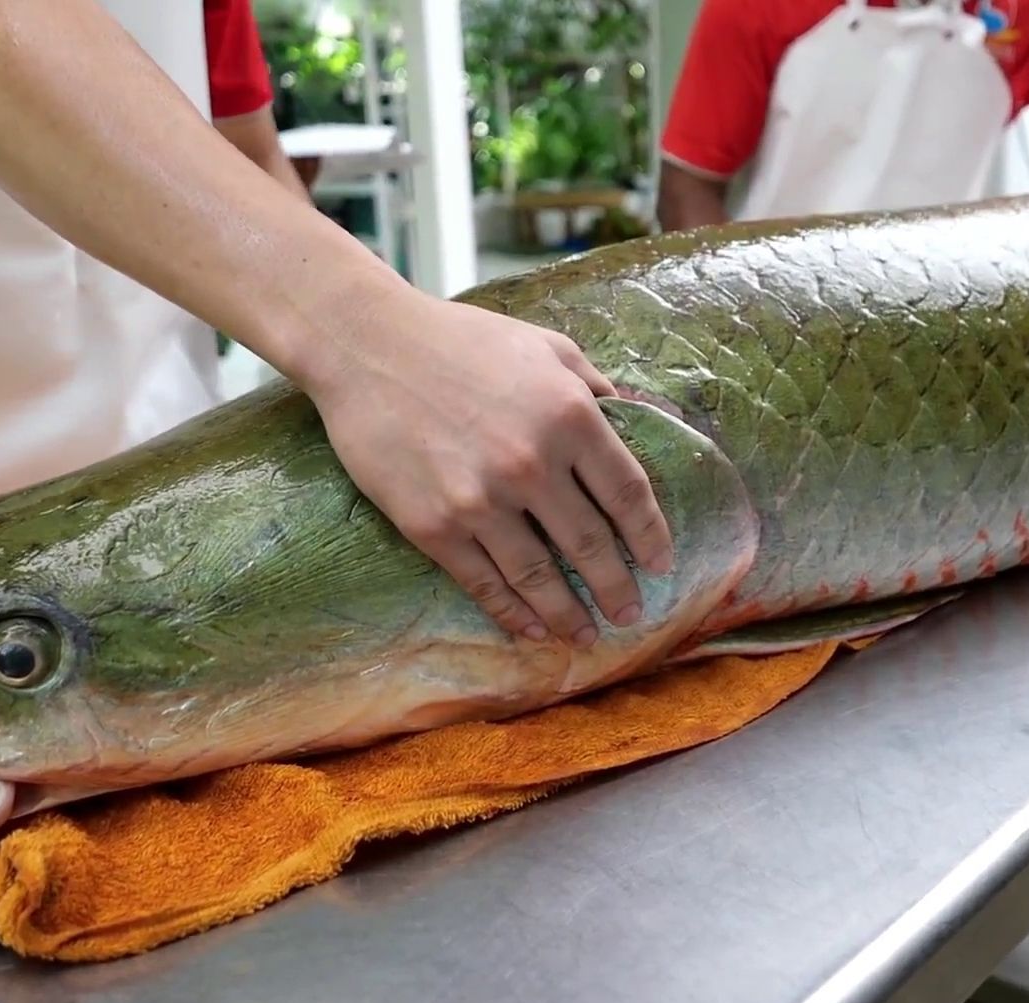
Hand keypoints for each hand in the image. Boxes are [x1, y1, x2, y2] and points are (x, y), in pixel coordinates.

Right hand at [311, 293, 675, 646]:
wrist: (367, 346)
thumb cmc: (460, 340)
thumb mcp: (546, 346)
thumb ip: (593, 386)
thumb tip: (631, 422)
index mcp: (570, 416)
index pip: (628, 493)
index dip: (650, 536)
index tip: (661, 564)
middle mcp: (532, 464)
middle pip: (591, 545)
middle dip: (617, 588)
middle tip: (631, 614)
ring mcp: (481, 500)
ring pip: (539, 576)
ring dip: (568, 614)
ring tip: (586, 635)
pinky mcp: (434, 526)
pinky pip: (483, 582)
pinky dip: (511, 612)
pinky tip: (529, 628)